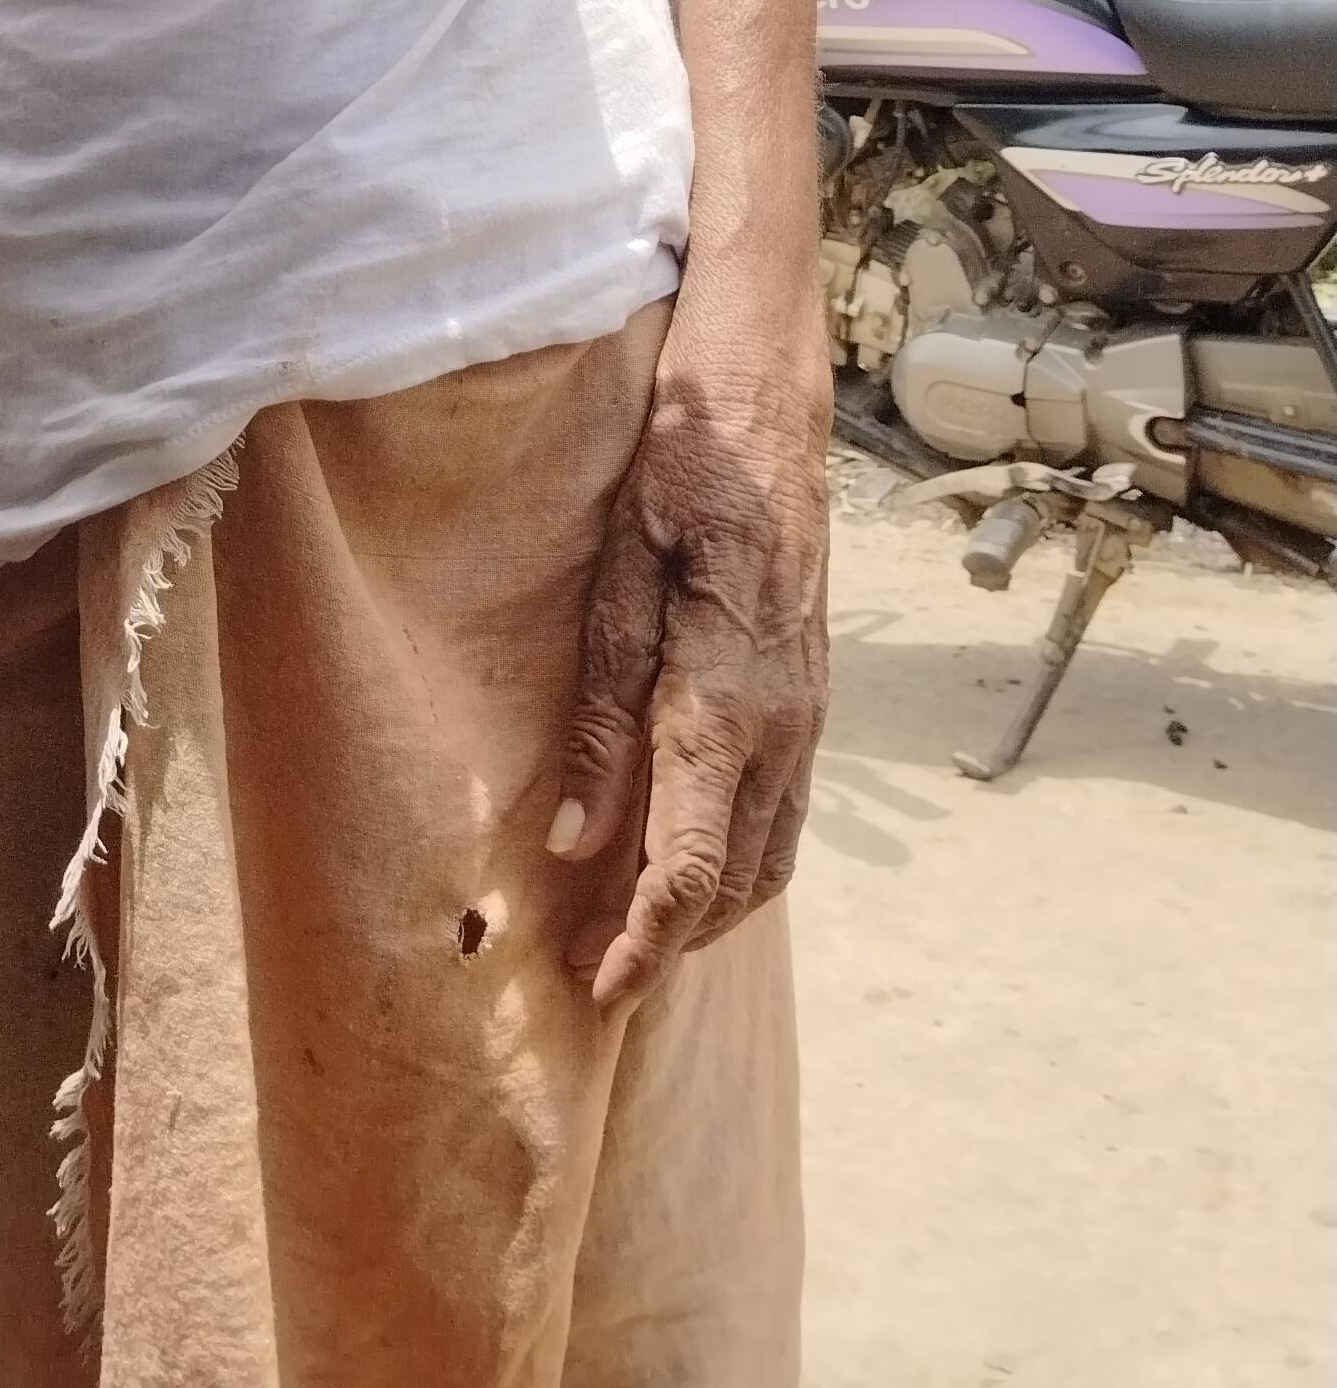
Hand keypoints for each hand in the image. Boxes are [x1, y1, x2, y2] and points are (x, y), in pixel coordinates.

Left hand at [548, 284, 828, 1009]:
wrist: (773, 392)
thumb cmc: (685, 460)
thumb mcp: (622, 568)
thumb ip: (606, 705)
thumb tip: (576, 833)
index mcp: (727, 699)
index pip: (687, 864)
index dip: (642, 944)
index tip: (597, 994)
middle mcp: (782, 725)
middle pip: (732, 883)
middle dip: (666, 945)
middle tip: (595, 978)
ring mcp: (808, 714)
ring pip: (767, 857)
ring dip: (705, 911)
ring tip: (632, 938)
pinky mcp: (811, 697)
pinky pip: (781, 811)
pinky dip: (736, 860)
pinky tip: (686, 856)